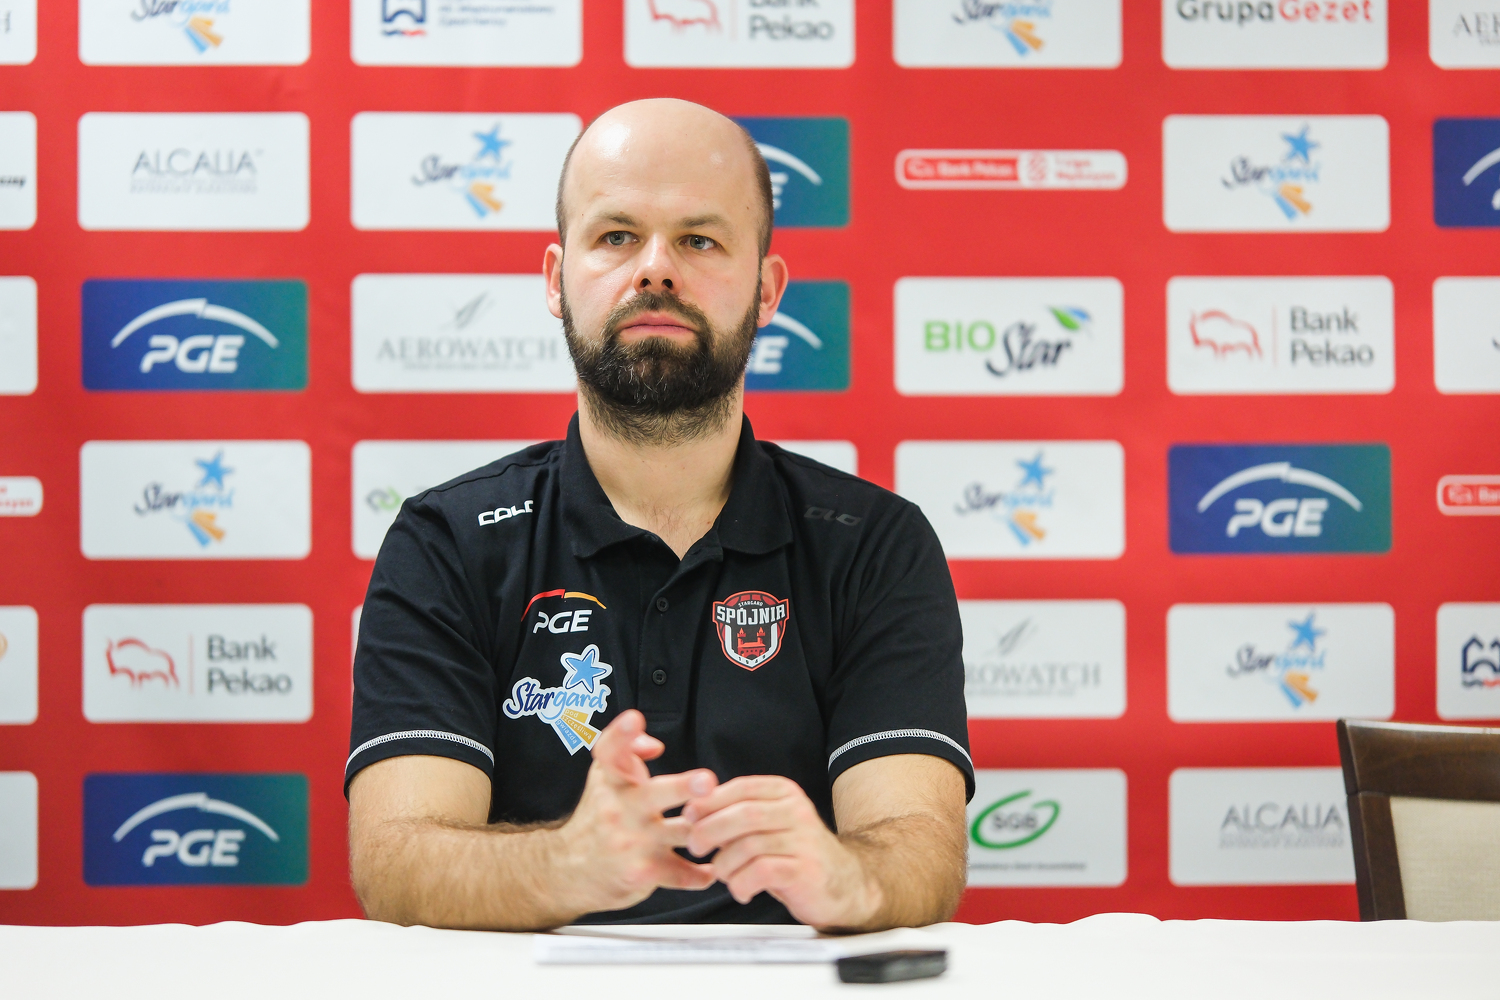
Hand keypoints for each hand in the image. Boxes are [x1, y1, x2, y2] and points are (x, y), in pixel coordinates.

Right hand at [558, 710, 717, 913]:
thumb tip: (654, 743)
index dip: (622, 735)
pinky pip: (681, 873)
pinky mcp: (643, 873)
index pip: (610, 753)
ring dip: (706, 832)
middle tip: (707, 781)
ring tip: (729, 828)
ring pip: (677, 833)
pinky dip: (700, 875)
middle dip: (683, 787)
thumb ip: (628, 750)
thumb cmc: (599, 816)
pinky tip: (713, 871)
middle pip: (653, 794)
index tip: (634, 719)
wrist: (569, 871)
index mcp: (611, 782)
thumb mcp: (605, 778)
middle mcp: (619, 810)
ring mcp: (632, 843)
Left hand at [681, 776, 879, 929]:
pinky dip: (741, 884)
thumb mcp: (769, 824)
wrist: (843, 885)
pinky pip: (760, 872)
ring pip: (747, 846)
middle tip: (696, 847)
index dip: (710, 801)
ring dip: (724, 865)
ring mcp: (803, 841)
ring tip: (724, 875)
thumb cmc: (794, 854)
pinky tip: (742, 891)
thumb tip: (693, 810)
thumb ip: (738, 814)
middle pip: (742, 815)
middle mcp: (796, 811)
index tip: (689, 816)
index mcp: (784, 793)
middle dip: (709, 831)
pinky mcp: (805, 870)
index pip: (741, 787)